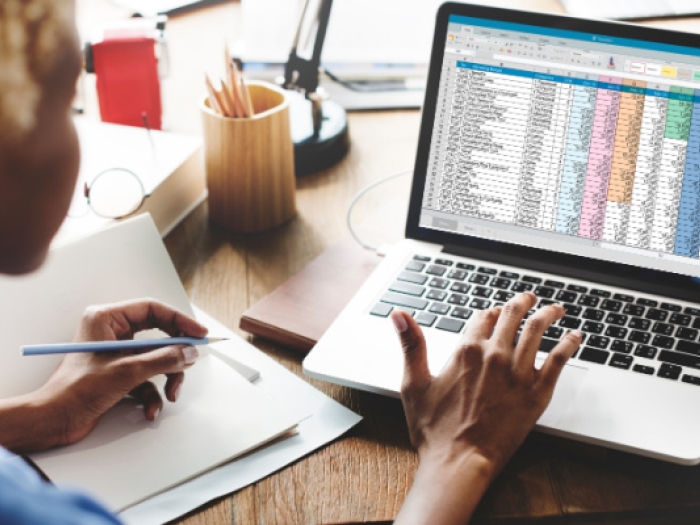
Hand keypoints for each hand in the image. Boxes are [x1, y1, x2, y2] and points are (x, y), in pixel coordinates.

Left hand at [33, 299, 207, 448]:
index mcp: (106, 319)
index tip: (198, 334)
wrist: (53, 421)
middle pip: (158, 335)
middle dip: (174, 354)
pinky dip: (152, 394)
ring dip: (166, 378)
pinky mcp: (118, 373)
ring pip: (156, 358)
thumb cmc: (75, 391)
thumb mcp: (127, 372)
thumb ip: (163, 359)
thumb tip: (189, 353)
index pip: (152, 309)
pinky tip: (150, 409)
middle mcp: (112, 332)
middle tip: (190, 361)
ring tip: (170, 394)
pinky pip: (147, 377)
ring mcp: (116, 354)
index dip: (179, 321)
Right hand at [392, 292, 580, 524]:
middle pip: (513, 316)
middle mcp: (494, 356)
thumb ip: (411, 344)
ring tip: (555, 308)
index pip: (483, 317)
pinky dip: (569, 343)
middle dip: (522, 302)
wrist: (459, 462)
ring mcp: (518, 373)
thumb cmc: (434, 430)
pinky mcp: (537, 392)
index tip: (495, 311)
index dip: (490, 311)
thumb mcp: (414, 383)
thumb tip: (399, 314)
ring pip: (538, 330)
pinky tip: (575, 336)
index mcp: (466, 351)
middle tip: (529, 298)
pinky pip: (559, 360)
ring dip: (548, 314)